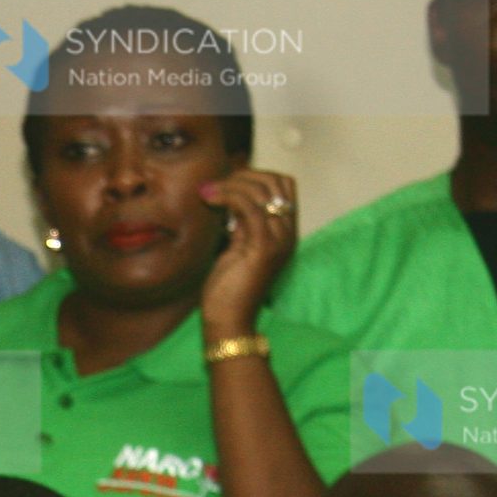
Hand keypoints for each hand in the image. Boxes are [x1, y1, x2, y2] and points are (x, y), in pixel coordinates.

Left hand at [199, 169, 299, 336]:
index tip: (228, 183)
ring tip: (208, 191)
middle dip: (245, 176)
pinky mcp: (263, 247)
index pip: (284, 186)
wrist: (229, 320)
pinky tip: (209, 198)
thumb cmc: (228, 289)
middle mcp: (288, 234)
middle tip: (216, 185)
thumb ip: (241, 224)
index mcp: (285, 232)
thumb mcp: (237, 247)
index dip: (257, 176)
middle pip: (277, 182)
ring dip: (232, 184)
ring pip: (262, 191)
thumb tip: (232, 199)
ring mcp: (278, 240)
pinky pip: (249, 207)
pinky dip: (228, 196)